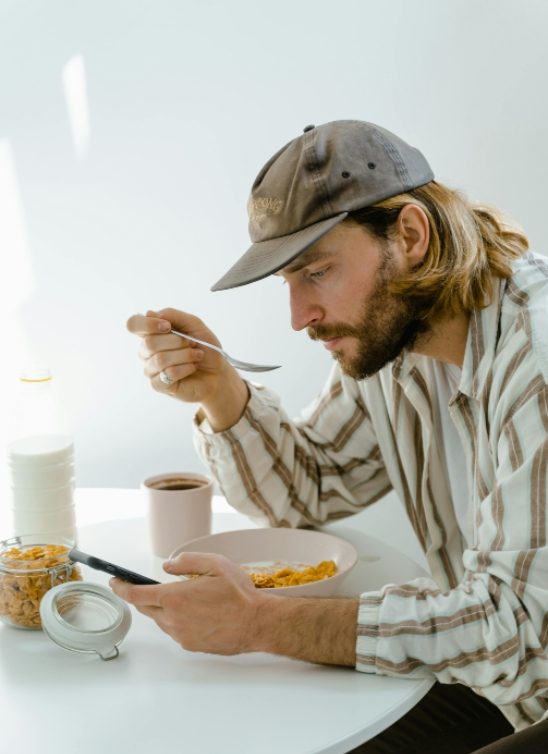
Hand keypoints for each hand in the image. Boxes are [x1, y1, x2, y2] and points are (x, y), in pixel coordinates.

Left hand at [111, 551, 358, 665]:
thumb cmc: (239, 593)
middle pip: (146, 608)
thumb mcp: (215, 564)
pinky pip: (175, 630)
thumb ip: (187, 561)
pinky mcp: (190, 645)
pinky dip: (177, 620)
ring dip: (163, 608)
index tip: (115, 582)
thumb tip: (167, 566)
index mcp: (176, 597)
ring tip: (185, 598)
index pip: (137, 595)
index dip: (122, 588)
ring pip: (161, 620)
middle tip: (151, 586)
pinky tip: (196, 612)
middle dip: (143, 597)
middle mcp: (173, 619)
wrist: (257, 623)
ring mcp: (181, 635)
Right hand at [126, 308, 248, 428]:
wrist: (218, 372)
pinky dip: (186, 368)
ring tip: (197, 356)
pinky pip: (168, 373)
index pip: (134, 324)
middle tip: (193, 344)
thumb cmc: (205, 348)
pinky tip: (192, 368)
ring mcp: (151, 369)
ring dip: (185, 355)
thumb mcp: (194, 324)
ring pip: (160, 359)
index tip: (168, 326)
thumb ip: (172, 315)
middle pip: (149, 343)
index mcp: (152, 333)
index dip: (147, 324)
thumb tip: (149, 313)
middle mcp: (147, 351)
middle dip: (177, 342)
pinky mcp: (158, 385)